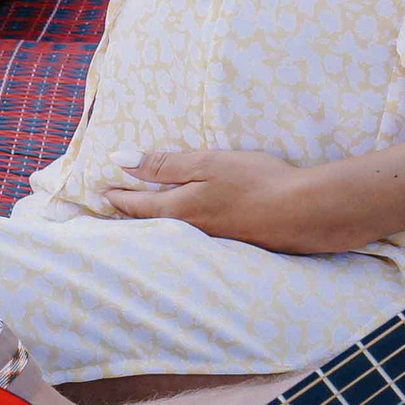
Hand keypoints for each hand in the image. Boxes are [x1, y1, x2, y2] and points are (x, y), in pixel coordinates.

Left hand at [98, 146, 338, 251]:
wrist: (302, 211)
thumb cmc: (254, 181)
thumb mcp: (206, 163)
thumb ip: (163, 164)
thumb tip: (120, 160)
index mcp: (179, 210)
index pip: (136, 206)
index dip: (117, 197)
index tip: (101, 191)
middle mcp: (189, 232)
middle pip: (150, 224)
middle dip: (129, 215)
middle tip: (112, 207)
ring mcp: (212, 242)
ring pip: (171, 233)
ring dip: (153, 223)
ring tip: (141, 215)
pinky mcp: (233, 244)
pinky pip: (194, 238)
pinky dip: (180, 229)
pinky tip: (186, 225)